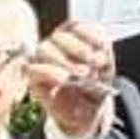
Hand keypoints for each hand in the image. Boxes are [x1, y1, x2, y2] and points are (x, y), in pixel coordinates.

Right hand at [26, 21, 114, 135]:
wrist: (86, 113)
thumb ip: (105, 61)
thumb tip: (101, 51)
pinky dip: (49, 71)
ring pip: (45, 49)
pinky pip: (33, 68)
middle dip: (78, 48)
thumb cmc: (94, 88)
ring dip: (65, 60)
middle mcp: (56, 46)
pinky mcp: (34, 77)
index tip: (104, 45)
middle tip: (92, 63)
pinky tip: (64, 79)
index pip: (76, 25)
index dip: (89, 33)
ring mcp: (42, 60)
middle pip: (60, 36)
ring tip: (82, 74)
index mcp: (74, 39)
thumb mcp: (106, 74)